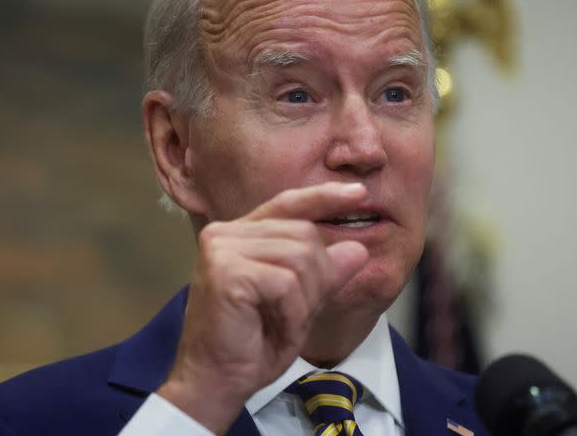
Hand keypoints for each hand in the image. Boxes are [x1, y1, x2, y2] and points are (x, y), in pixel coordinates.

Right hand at [156, 182, 369, 433]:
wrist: (216, 382)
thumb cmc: (252, 344)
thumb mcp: (300, 304)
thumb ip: (324, 273)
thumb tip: (358, 248)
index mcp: (241, 235)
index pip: (289, 204)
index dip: (325, 197)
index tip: (360, 193)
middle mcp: (226, 233)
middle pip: (304, 235)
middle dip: (316, 279)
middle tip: (297, 315)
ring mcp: (222, 248)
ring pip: (299, 258)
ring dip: (304, 301)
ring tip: (283, 324)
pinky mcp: (225, 271)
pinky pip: (286, 283)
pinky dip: (293, 313)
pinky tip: (276, 330)